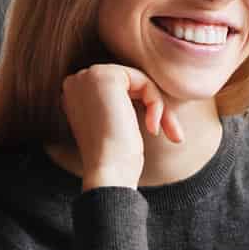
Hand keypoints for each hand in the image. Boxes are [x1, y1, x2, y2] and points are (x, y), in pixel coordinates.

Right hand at [61, 63, 183, 190]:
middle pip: (131, 83)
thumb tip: (142, 92)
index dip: (141, 107)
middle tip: (174, 135)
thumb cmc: (114, 158)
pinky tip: (152, 127)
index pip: (119, 89)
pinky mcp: (106, 77)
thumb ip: (119, 103)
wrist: (107, 172)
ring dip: (158, 107)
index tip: (156, 131)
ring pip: (140, 81)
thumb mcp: (114, 124)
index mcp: (74, 95)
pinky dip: (155, 103)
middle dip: (154, 106)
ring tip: (169, 133)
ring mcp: (88, 77)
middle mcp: (76, 81)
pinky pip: (144, 82)